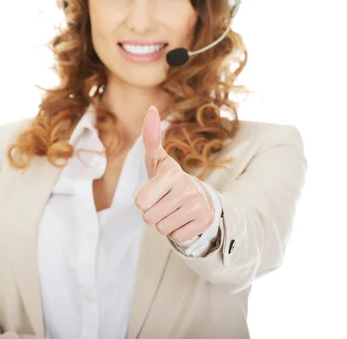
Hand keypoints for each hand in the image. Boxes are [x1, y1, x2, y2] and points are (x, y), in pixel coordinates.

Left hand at [134, 106, 214, 244]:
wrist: (201, 198)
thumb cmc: (170, 179)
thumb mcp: (158, 161)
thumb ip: (150, 138)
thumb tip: (151, 108)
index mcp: (172, 173)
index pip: (140, 202)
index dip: (144, 201)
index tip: (155, 192)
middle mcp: (187, 188)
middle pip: (149, 218)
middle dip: (153, 214)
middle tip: (165, 203)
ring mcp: (198, 206)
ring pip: (162, 228)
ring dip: (165, 223)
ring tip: (174, 210)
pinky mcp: (205, 221)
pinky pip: (177, 237)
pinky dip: (178, 231)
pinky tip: (184, 219)